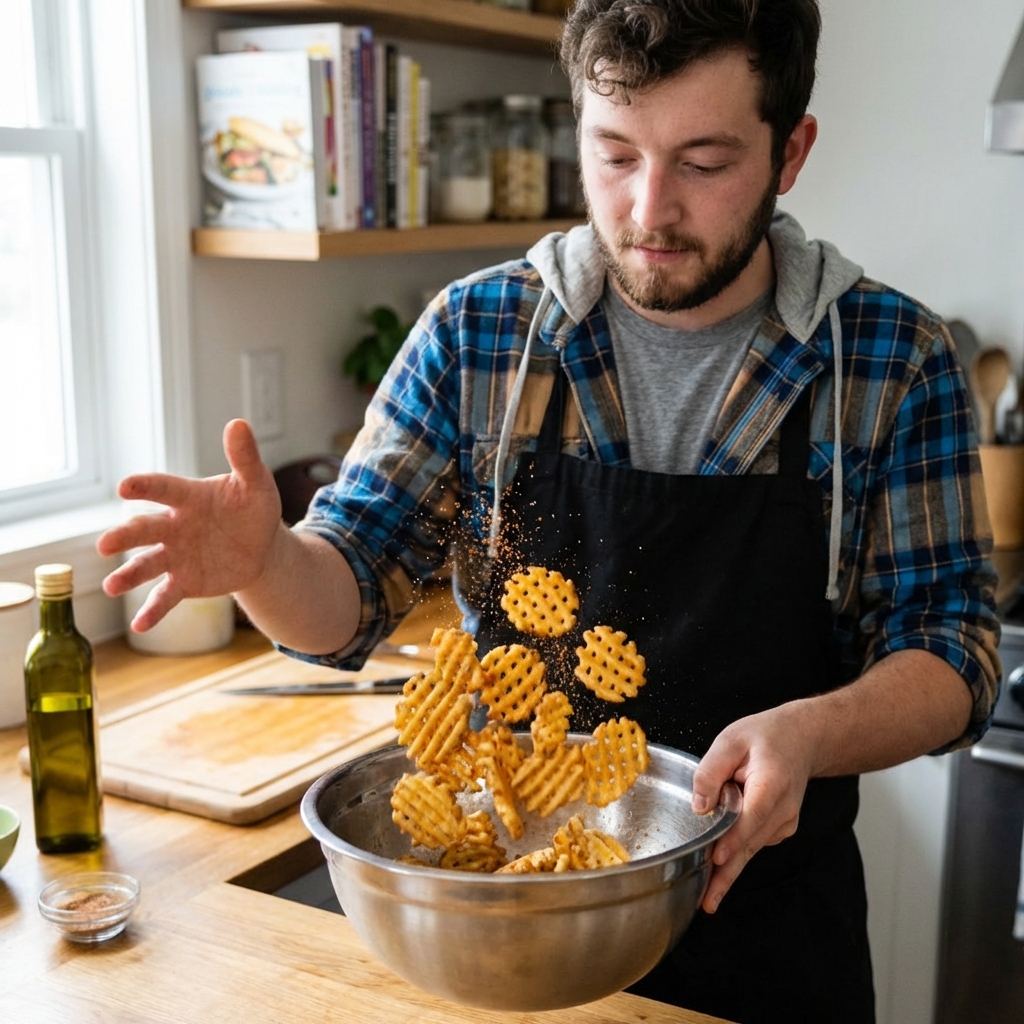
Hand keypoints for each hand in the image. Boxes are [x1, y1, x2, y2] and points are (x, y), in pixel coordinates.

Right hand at [97, 419, 282, 631]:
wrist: (261, 547)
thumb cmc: (252, 508)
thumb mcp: (256, 484)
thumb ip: (244, 458)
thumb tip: (238, 423)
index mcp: (188, 498)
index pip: (163, 489)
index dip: (145, 487)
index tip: (125, 487)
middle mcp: (173, 526)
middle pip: (144, 529)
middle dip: (124, 536)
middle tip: (105, 544)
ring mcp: (175, 555)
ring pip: (146, 564)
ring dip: (128, 575)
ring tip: (111, 586)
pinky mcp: (183, 581)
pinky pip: (164, 597)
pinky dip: (152, 611)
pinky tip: (139, 627)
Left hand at [690, 703, 815, 913]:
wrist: (802, 739)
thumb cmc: (766, 737)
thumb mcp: (731, 740)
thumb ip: (711, 770)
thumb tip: (699, 805)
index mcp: (772, 785)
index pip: (751, 817)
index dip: (733, 840)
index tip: (717, 858)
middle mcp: (783, 810)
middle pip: (750, 845)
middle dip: (727, 874)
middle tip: (707, 902)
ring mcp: (785, 823)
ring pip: (751, 849)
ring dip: (729, 869)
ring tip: (706, 895)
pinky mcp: (780, 829)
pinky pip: (753, 843)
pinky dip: (736, 852)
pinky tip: (718, 857)